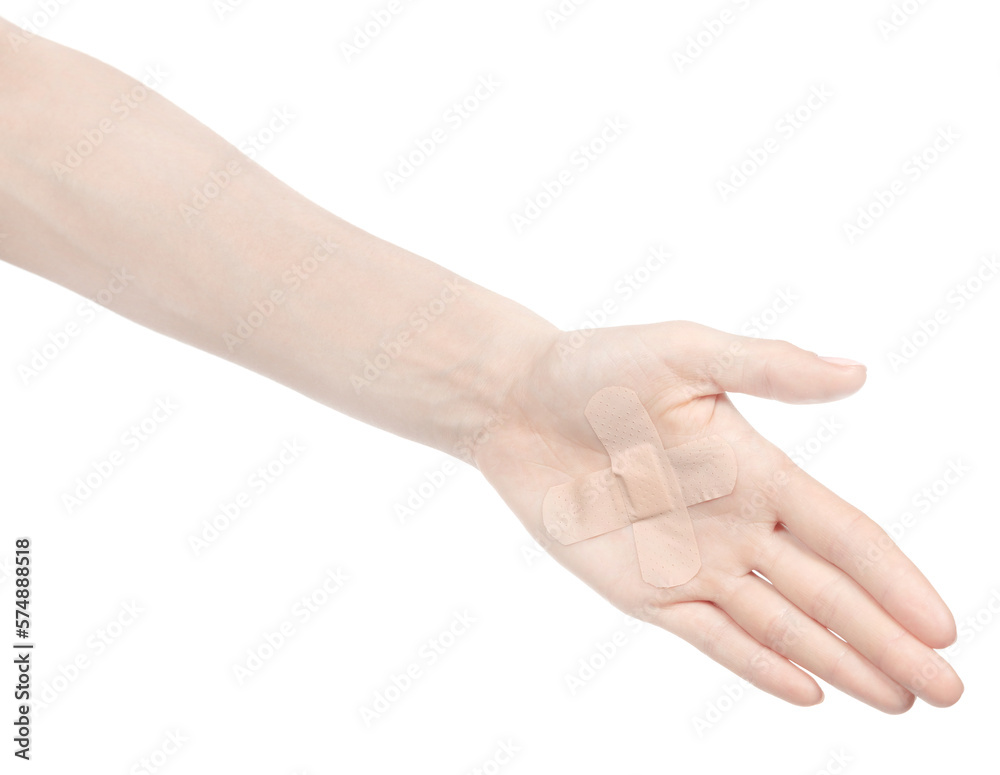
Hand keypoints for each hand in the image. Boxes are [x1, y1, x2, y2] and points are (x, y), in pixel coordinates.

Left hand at [473, 321, 961, 711]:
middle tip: (948, 691)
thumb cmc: (597, 368)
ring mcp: (693, 562)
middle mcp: (737, 524)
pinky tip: (809, 691)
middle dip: (888, 642)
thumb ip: (766, 368)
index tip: (944, 626)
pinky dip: (759, 665)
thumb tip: (856, 374)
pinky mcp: (644, 589)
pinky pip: (712, 636)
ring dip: (841, 664)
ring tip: (900, 702)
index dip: (894, 581)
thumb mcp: (684, 354)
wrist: (516, 403)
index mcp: (756, 469)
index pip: (843, 535)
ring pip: (781, 626)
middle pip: (828, 595)